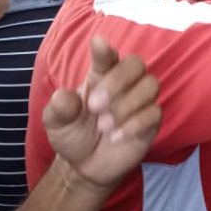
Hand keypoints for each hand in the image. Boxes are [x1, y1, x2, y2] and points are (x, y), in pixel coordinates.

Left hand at [44, 36, 160, 190]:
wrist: (85, 167)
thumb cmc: (72, 135)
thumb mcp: (56, 123)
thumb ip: (59, 109)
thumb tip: (64, 96)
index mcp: (100, 76)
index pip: (107, 57)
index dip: (105, 50)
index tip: (98, 43)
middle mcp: (123, 84)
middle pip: (136, 64)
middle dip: (118, 81)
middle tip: (95, 106)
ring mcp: (139, 102)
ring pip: (150, 85)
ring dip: (126, 105)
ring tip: (104, 126)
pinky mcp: (150, 122)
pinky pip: (154, 112)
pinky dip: (134, 124)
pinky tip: (116, 137)